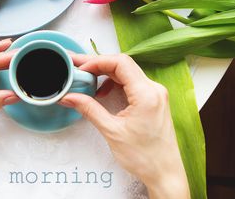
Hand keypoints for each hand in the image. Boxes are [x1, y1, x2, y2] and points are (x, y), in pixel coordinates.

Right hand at [59, 54, 189, 198]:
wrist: (165, 174)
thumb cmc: (145, 157)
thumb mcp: (112, 131)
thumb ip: (89, 109)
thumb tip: (69, 97)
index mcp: (146, 94)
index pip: (120, 63)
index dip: (97, 61)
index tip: (81, 68)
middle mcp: (154, 89)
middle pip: (122, 65)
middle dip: (98, 64)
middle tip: (77, 66)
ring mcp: (155, 94)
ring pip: (126, 72)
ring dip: (105, 74)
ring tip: (87, 79)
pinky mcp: (153, 100)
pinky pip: (131, 82)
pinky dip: (114, 83)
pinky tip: (102, 92)